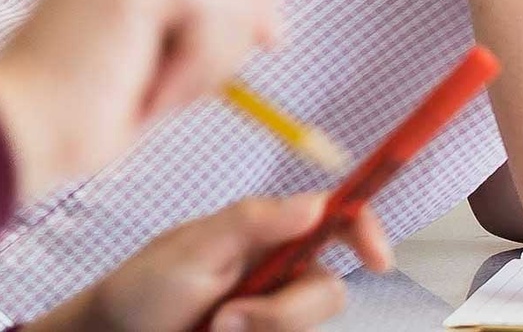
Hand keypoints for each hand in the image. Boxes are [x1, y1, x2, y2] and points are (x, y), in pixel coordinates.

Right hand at [0, 0, 281, 198]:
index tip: (270, 41)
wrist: (21, 137)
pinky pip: (219, 15)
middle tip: (214, 81)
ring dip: (217, 59)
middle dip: (246, 22)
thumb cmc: (88, 108)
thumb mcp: (162, 49)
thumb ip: (204, 17)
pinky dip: (199, 68)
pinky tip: (152, 94)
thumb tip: (272, 20)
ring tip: (164, 93)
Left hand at [28, 192, 392, 331]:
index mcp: (273, 232)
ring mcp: (273, 308)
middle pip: (327, 290)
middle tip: (227, 319)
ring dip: (263, 331)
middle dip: (283, 313)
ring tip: (213, 330)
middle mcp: (282, 269)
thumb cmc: (144, 288)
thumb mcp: (194, 247)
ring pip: (307, 326)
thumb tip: (314, 203)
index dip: (368, 232)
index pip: (339, 219)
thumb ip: (253, 221)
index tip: (378, 261)